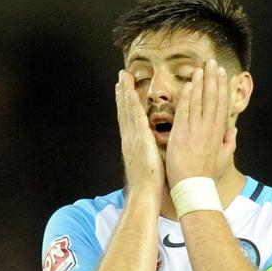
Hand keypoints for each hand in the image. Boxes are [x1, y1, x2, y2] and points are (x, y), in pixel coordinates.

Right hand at [115, 70, 164, 192]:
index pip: (128, 120)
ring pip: (127, 110)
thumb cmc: (149, 185)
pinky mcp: (138, 138)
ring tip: (123, 77)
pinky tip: (130, 91)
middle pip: (124, 111)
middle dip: (122, 94)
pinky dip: (131, 103)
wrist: (144, 193)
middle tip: (121, 77)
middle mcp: (129, 138)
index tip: (124, 91)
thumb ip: (148, 155)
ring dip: (124, 92)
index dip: (126, 105)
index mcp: (132, 145)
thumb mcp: (148, 165)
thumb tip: (151, 152)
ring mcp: (131, 137)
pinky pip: (134, 117)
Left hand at [165, 59, 236, 187]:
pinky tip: (190, 84)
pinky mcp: (181, 134)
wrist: (193, 187)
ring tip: (201, 67)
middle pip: (212, 98)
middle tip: (212, 62)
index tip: (222, 74)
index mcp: (218, 134)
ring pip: (200, 102)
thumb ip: (228, 143)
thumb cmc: (206, 176)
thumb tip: (233, 131)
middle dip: (213, 79)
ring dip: (201, 83)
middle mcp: (208, 129)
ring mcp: (195, 130)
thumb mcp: (222, 160)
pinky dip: (188, 97)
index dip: (222, 88)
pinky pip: (185, 112)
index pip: (221, 105)